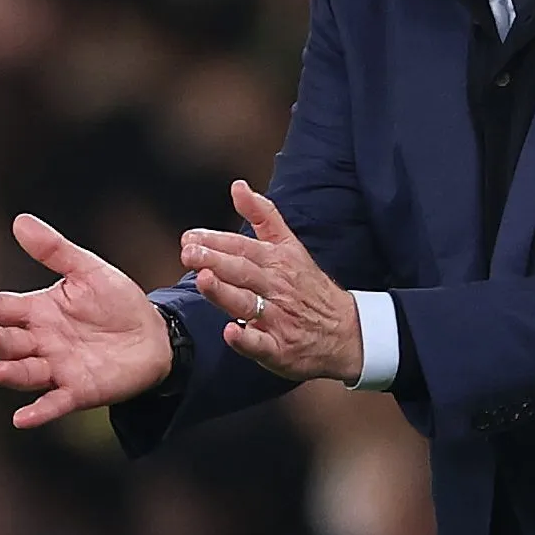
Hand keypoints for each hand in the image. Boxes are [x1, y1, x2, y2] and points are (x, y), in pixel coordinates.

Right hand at [0, 215, 170, 427]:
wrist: (154, 335)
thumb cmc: (116, 303)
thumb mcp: (88, 271)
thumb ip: (54, 250)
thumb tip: (20, 220)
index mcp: (38, 311)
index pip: (1, 307)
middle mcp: (40, 342)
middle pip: (8, 342)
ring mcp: (56, 368)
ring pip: (24, 373)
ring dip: (9, 373)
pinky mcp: (78, 391)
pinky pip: (54, 404)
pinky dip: (38, 412)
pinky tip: (22, 418)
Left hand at [181, 181, 361, 382]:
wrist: (346, 330)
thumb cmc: (308, 286)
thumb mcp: (290, 245)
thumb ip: (263, 215)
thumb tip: (237, 186)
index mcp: (277, 261)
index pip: (243, 247)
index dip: (216, 241)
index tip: (190, 237)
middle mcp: (276, 287)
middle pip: (243, 271)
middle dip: (215, 261)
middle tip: (188, 253)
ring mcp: (278, 319)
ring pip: (248, 303)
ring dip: (225, 293)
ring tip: (204, 280)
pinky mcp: (280, 348)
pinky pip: (262, 344)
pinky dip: (247, 339)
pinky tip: (231, 332)